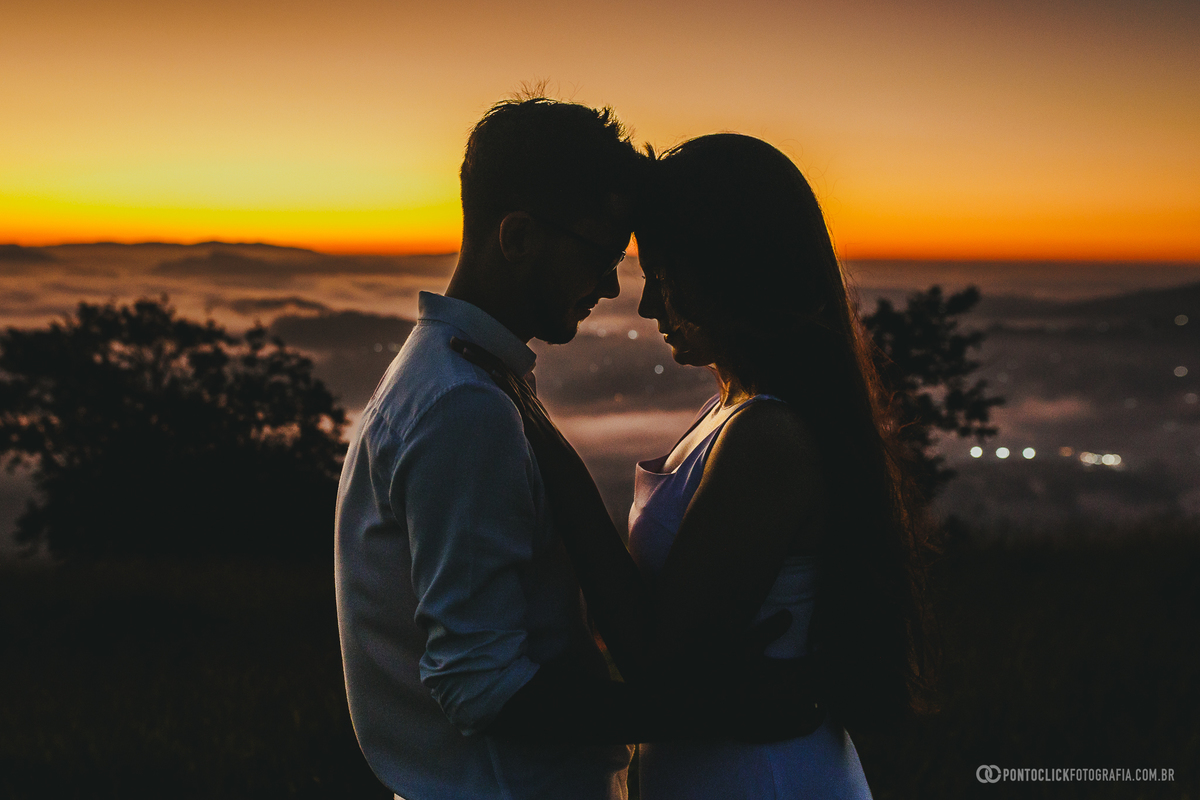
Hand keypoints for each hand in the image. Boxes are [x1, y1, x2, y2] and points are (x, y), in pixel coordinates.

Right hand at [724, 610, 825, 741]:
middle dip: (824, 671)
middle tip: (817, 660)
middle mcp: (797, 698)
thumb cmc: (724, 673)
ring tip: (812, 681)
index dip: (825, 653)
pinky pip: (809, 724)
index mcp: (792, 676)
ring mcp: (790, 718)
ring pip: (820, 704)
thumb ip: (770, 630)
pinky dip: (814, 714)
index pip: (823, 664)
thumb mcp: (746, 645)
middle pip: (825, 684)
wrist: (705, 706)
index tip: (821, 644)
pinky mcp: (781, 731)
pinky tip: (811, 708)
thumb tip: (788, 614)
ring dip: (819, 691)